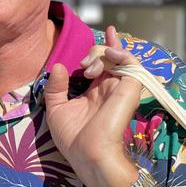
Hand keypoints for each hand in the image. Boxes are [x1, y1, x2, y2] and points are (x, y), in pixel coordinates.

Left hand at [44, 26, 142, 186]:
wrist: (87, 154)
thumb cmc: (72, 137)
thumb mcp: (56, 108)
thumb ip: (55, 87)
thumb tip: (58, 66)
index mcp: (94, 92)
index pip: (101, 64)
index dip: (102, 48)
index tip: (104, 32)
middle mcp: (108, 88)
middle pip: (110, 56)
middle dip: (94, 52)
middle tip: (82, 64)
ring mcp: (120, 87)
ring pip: (119, 56)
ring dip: (103, 53)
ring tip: (89, 67)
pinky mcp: (129, 89)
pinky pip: (131, 63)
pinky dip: (120, 53)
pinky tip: (108, 55)